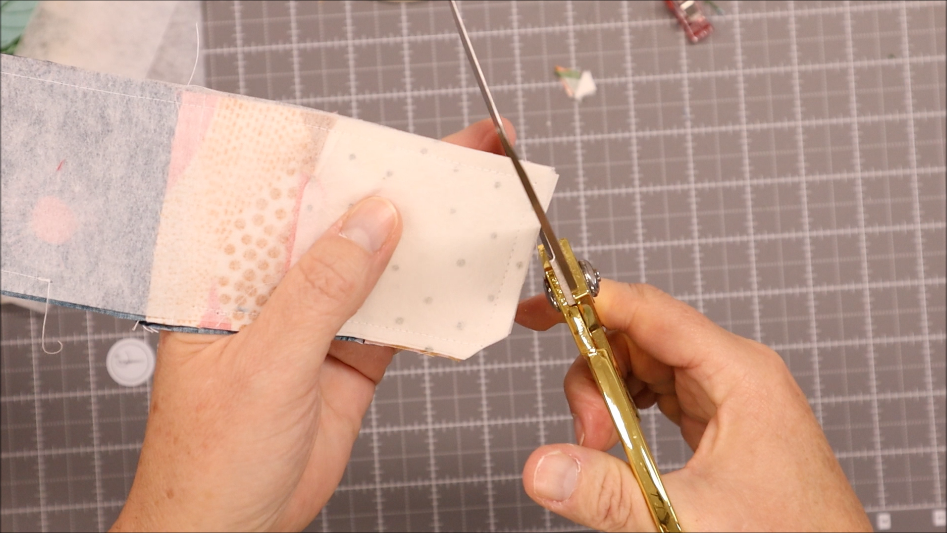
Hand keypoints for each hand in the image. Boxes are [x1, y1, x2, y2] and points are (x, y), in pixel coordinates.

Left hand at [111, 118, 516, 531]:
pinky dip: (433, 301)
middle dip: (401, 187)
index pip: (287, 200)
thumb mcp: (265, 362)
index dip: (343, 160)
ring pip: (378, 267)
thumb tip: (373, 220)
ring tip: (476, 204)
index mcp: (231, 276)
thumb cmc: (212, 458)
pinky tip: (465, 277)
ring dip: (425, 241)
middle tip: (462, 156)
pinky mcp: (350, 360)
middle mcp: (276, 289)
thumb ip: (321, 290)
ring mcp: (317, 323)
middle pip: (344, 223)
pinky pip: (399, 319)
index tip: (395, 136)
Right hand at [516, 280, 871, 531]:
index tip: (542, 306)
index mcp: (739, 373)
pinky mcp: (719, 422)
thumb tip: (542, 467)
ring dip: (608, 400)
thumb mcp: (686, 517)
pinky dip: (627, 414)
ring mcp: (727, 397)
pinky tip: (618, 443)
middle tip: (583, 432)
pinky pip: (659, 395)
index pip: (651, 312)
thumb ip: (607, 493)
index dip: (589, 302)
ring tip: (599, 448)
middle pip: (639, 340)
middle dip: (596, 377)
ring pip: (644, 367)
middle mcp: (734, 374)